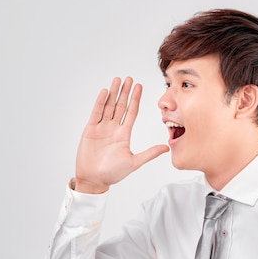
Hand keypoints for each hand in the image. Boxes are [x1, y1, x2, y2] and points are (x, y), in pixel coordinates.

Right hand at [74, 77, 168, 193]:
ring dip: (113, 93)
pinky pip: (96, 113)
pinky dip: (100, 102)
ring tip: (118, 80)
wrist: (95, 179)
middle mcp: (113, 128)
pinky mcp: (90, 130)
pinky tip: (105, 92)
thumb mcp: (134, 162)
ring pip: (109, 106)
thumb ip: (150, 153)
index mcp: (124, 134)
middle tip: (129, 79)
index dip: (135, 99)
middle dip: (125, 92)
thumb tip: (166, 148)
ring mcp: (102, 128)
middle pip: (120, 106)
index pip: (131, 112)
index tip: (139, 87)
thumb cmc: (113, 174)